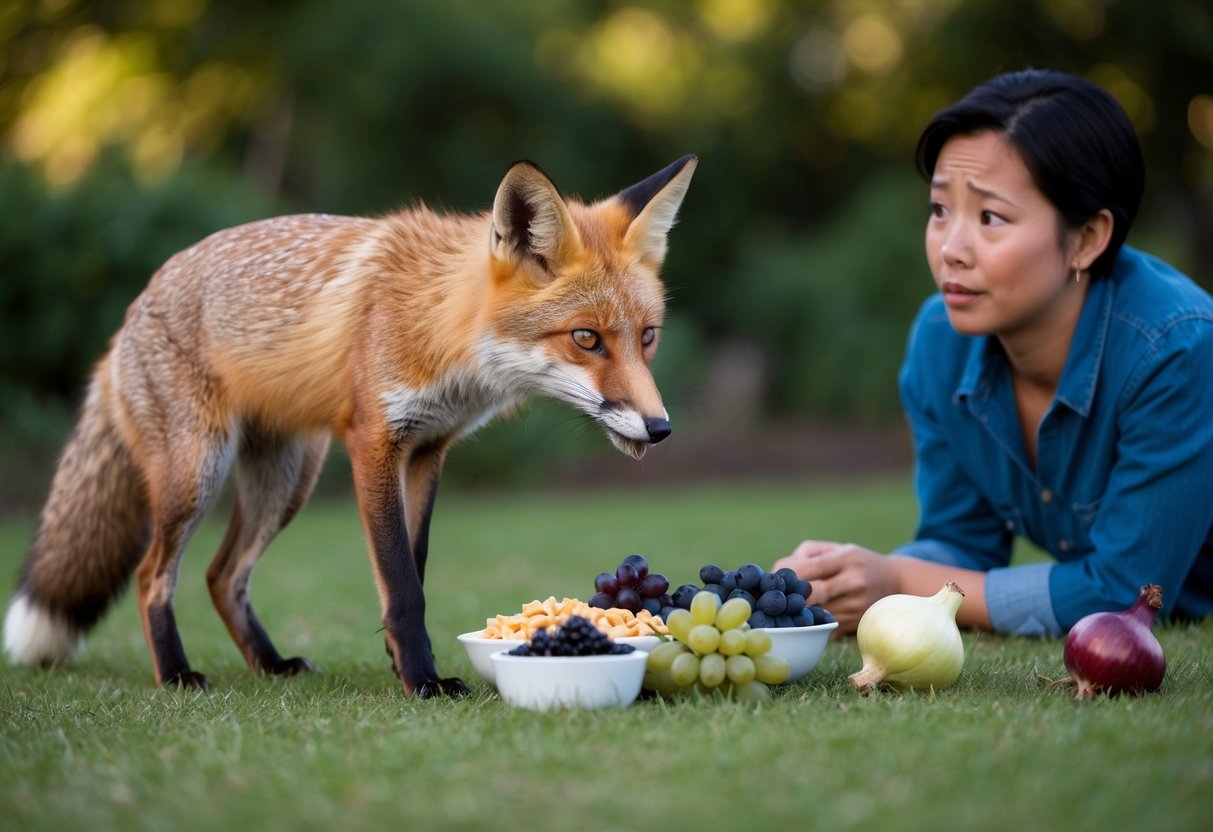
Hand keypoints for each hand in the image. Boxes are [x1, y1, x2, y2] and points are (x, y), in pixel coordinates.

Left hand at [772, 541, 898, 633]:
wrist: (895, 582)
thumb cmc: (856, 561)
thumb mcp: (838, 548)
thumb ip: (808, 553)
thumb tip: (781, 569)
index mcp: (848, 558)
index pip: (813, 567)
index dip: (789, 574)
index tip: (774, 579)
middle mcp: (855, 582)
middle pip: (814, 593)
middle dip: (791, 595)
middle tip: (773, 596)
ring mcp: (857, 606)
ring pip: (816, 612)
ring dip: (798, 610)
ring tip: (784, 606)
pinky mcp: (855, 624)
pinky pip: (825, 625)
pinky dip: (811, 621)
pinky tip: (802, 617)